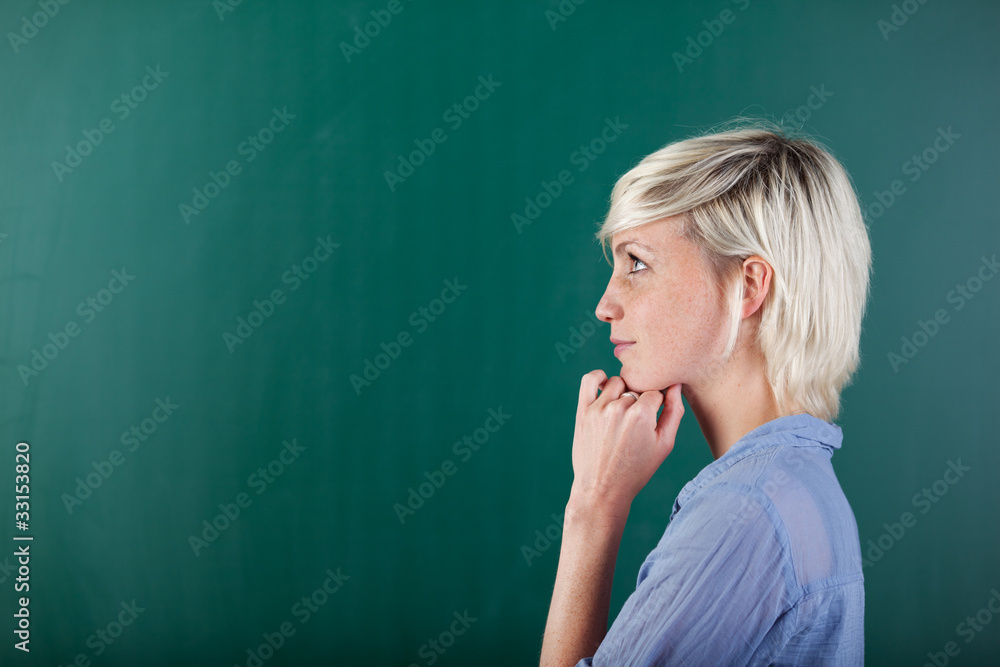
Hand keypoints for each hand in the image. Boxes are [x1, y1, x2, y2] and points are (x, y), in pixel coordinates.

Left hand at [569, 370, 684, 519]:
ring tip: (623, 414)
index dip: (657, 405)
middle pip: (637, 388)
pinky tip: (605, 387)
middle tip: (636, 423)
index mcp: (642, 416)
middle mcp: (619, 408)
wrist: (602, 488)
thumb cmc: (637, 469)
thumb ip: (674, 412)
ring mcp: (598, 408)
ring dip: (623, 393)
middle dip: (640, 402)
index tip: (653, 419)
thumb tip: (676, 385)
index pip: (656, 392)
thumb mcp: (664, 445)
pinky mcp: (583, 411)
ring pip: (617, 383)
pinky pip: (590, 380)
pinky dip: (599, 377)